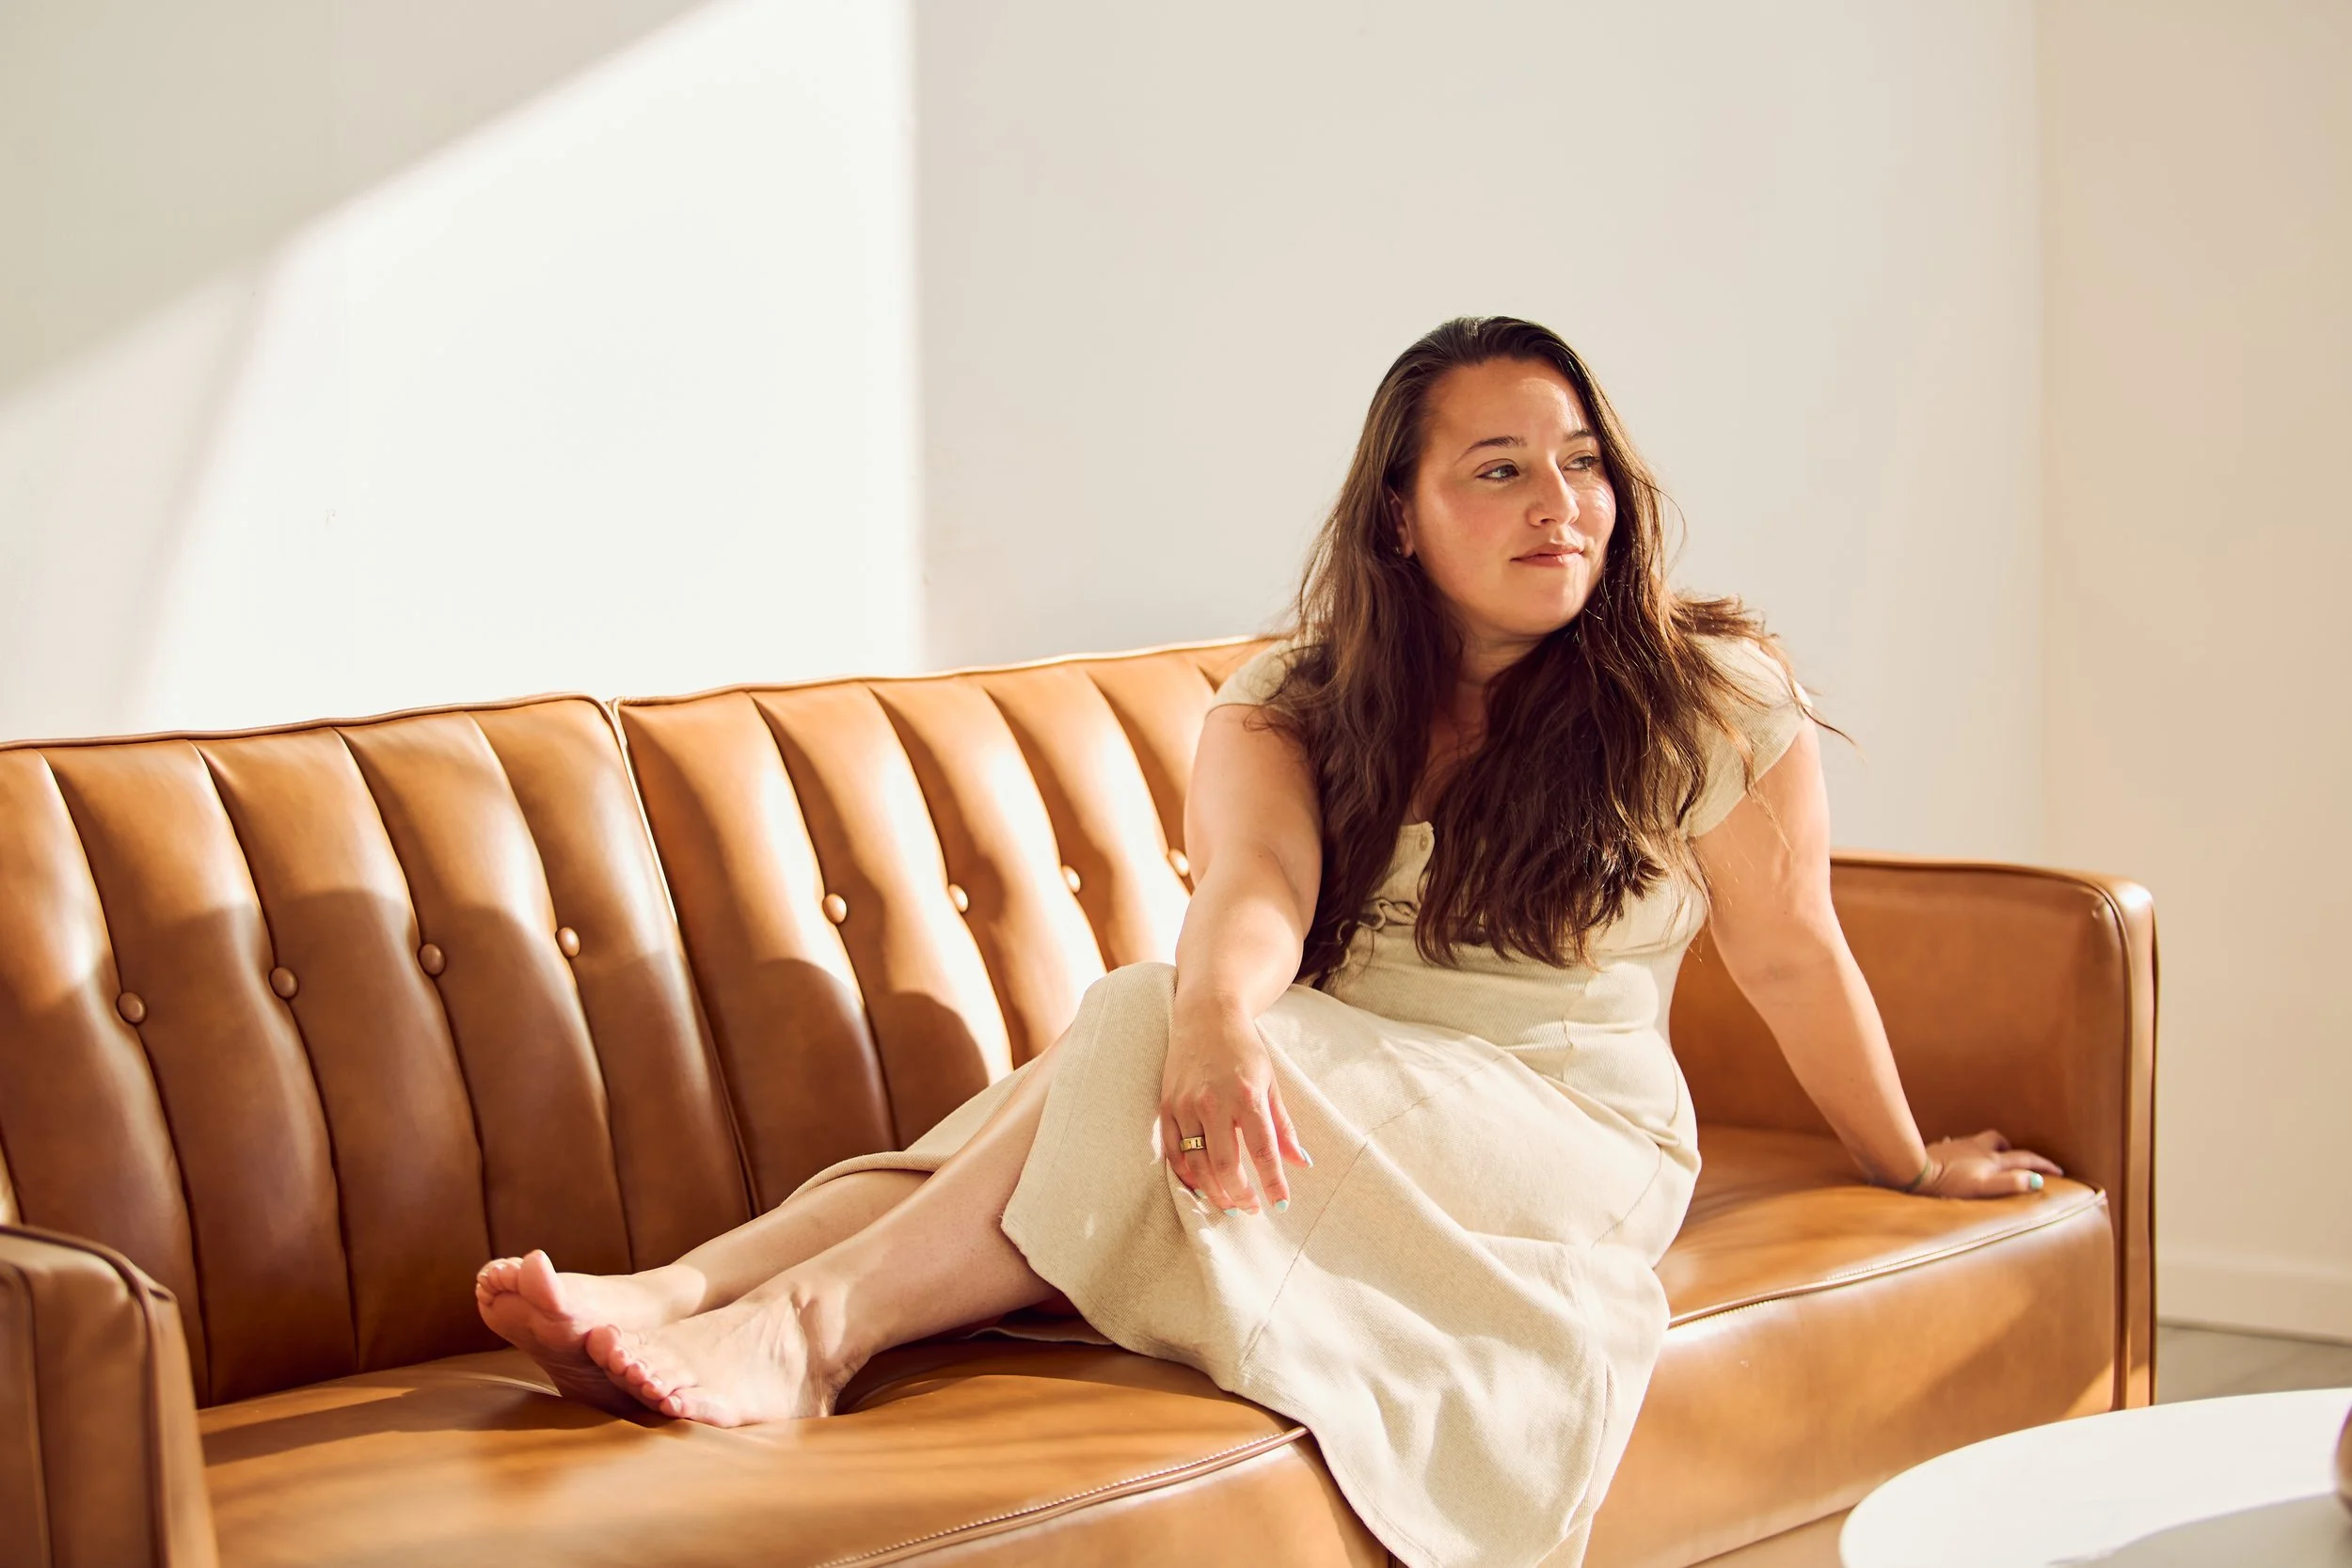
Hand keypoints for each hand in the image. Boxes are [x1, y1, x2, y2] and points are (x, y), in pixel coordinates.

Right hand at [1158, 1002, 1311, 1215]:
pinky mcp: (1167, 1106)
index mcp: (1246, 1096)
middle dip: (1240, 1195)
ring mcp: (1186, 1105)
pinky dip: (1186, 1175)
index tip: (1280, 1205)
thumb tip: (1302, 1163)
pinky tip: (1200, 1186)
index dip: (1273, 1184)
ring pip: (1197, 1165)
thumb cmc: (1244, 1050)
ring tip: (1228, 1204)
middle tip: (1251, 1209)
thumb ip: (1283, 1126)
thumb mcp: (1271, 1083)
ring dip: (1214, 1192)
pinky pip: (1173, 1152)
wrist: (1206, 1015)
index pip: (1263, 1151)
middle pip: (1226, 1166)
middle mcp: (1214, 1102)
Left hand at [1913, 1129, 2063, 1198]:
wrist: (1915, 1170)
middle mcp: (1978, 1148)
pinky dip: (1969, 1149)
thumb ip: (2010, 1184)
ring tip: (1995, 1156)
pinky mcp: (1944, 1148)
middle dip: (2018, 1150)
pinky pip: (1961, 1144)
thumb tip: (2036, 1181)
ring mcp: (1960, 1146)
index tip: (2059, 1171)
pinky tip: (1962, 1156)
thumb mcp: (1983, 1187)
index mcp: (1991, 1160)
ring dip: (1993, 1146)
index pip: (2024, 1159)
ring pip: (1982, 1140)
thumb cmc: (1949, 1182)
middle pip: (2003, 1142)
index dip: (2043, 1165)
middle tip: (2026, 1161)